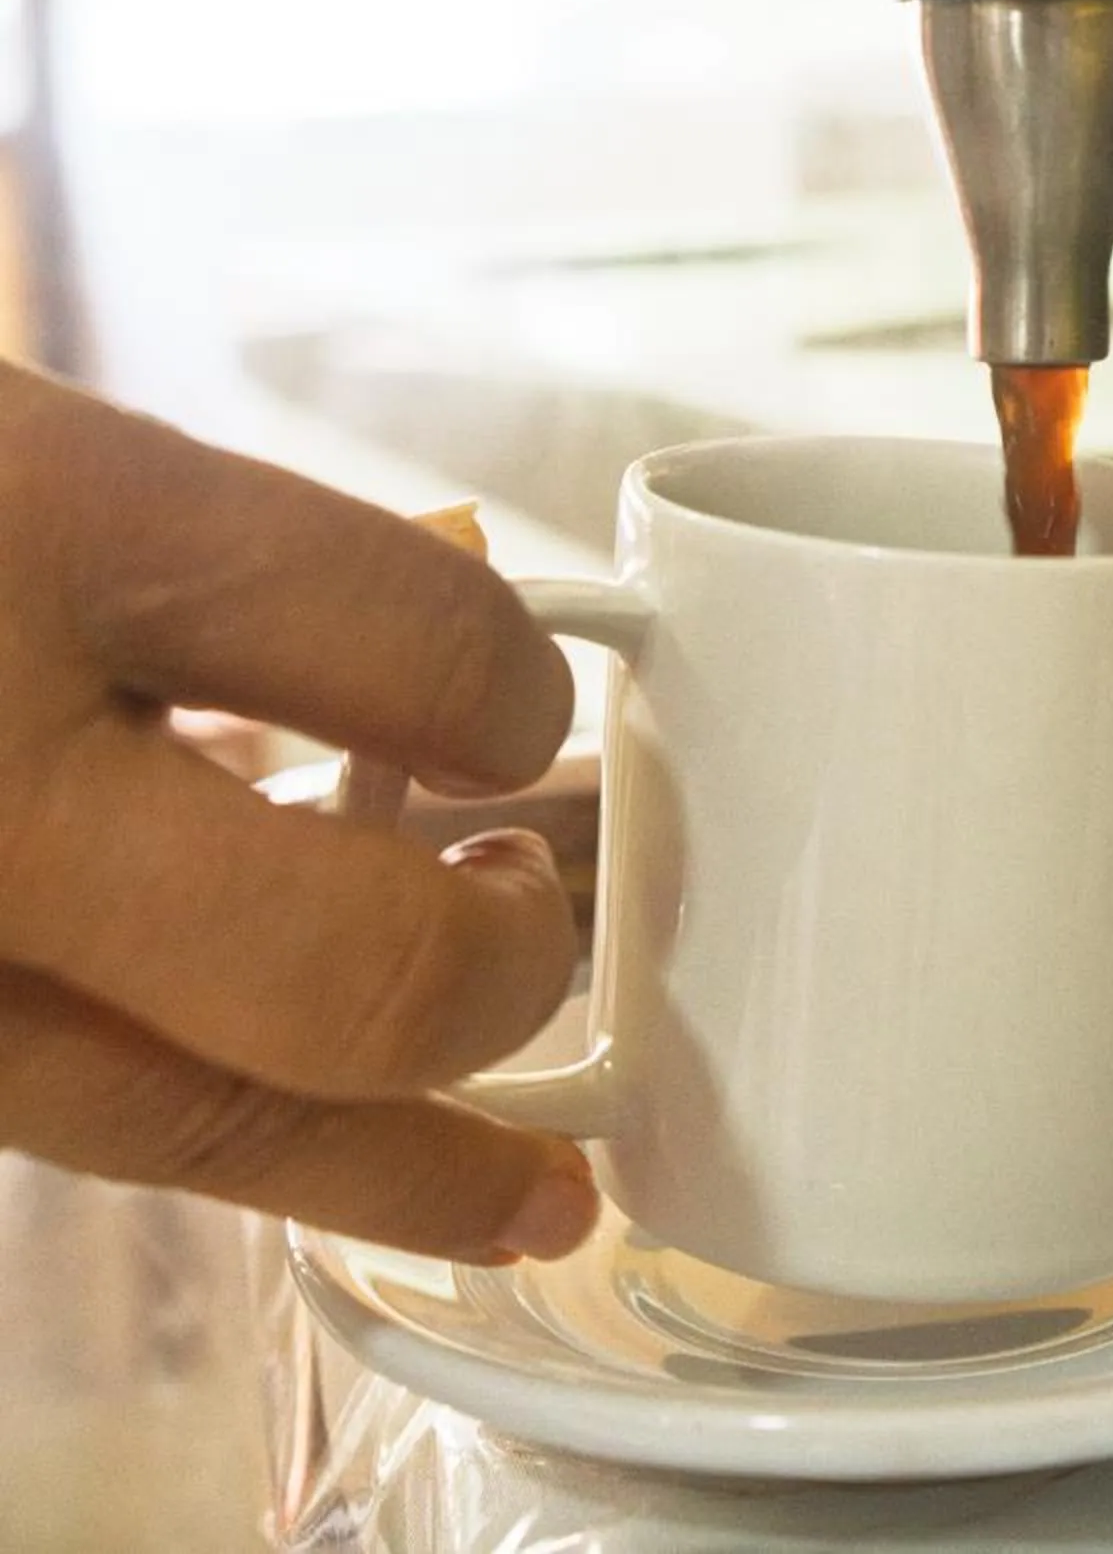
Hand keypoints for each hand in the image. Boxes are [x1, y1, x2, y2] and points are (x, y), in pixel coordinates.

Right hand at [0, 361, 597, 1259]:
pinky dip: (216, 1130)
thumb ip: (209, 536)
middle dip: (489, 976)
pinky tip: (308, 1143)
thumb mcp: (19, 434)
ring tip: (535, 1194)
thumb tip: (449, 623)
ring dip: (390, 1161)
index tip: (523, 692)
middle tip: (545, 928)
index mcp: (49, 528)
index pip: (408, 638)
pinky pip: (68, 1110)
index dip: (511, 681)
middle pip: (337, 973)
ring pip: (191, 1120)